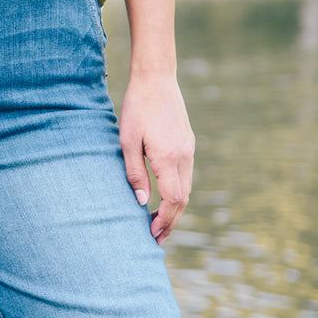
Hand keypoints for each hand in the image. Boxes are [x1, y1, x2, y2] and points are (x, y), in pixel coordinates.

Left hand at [119, 73, 194, 244]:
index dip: (164, 220)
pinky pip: (186, 176)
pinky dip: (177, 193)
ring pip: (187, 189)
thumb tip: (140, 202)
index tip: (151, 233)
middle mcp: (184, 156)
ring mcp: (189, 150)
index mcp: (168, 157)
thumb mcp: (127, 141)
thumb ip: (135, 173)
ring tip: (158, 223)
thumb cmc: (137, 108)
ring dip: (174, 209)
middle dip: (170, 222)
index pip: (173, 200)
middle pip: (183, 199)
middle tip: (155, 238)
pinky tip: (164, 199)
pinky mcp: (189, 144)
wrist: (157, 79)